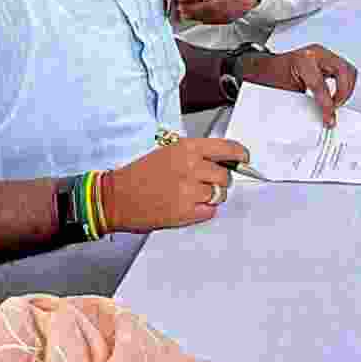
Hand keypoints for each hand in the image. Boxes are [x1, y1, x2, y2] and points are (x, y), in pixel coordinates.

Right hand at [104, 136, 247, 230]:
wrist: (117, 197)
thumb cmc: (139, 175)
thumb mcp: (167, 152)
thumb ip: (195, 154)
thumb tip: (222, 160)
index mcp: (185, 149)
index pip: (226, 148)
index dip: (239, 154)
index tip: (243, 158)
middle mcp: (190, 167)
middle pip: (225, 176)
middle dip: (219, 180)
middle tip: (203, 182)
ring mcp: (189, 191)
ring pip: (219, 194)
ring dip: (210, 196)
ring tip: (190, 195)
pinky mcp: (186, 212)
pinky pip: (210, 211)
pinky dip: (202, 211)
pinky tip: (186, 206)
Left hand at [177, 0, 262, 23]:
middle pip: (215, 5)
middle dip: (195, 9)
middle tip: (182, 9)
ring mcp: (242, 5)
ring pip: (218, 15)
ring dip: (199, 17)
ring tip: (186, 14)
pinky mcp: (241, 14)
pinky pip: (222, 20)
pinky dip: (208, 20)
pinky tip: (198, 18)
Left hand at [241, 43, 357, 127]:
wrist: (265, 67)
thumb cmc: (270, 74)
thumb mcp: (286, 89)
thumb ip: (305, 101)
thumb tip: (322, 115)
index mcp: (302, 60)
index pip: (320, 84)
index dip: (327, 104)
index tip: (329, 117)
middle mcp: (315, 53)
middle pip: (342, 71)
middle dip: (343, 92)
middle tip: (335, 108)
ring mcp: (322, 54)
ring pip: (347, 69)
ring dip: (346, 87)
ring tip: (336, 102)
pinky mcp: (326, 59)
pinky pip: (343, 70)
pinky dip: (344, 83)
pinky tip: (336, 94)